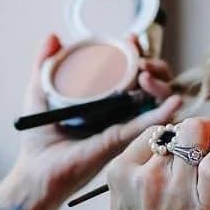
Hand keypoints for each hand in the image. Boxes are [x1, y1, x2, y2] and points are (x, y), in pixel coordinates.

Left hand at [0, 34, 182, 209]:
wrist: (35, 172)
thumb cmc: (38, 140)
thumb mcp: (39, 92)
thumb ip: (45, 64)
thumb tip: (53, 36)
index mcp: (104, 97)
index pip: (130, 70)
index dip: (137, 53)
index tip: (131, 39)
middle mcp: (119, 110)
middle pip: (151, 82)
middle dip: (153, 64)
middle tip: (139, 59)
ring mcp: (124, 125)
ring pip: (156, 99)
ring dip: (159, 83)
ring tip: (144, 74)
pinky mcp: (122, 141)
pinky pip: (148, 125)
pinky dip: (164, 113)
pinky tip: (174, 102)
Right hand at [103, 117, 209, 209]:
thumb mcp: (125, 205)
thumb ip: (143, 176)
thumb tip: (178, 150)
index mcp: (122, 173)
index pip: (154, 133)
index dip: (176, 133)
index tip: (189, 142)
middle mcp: (147, 175)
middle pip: (179, 131)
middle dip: (200, 130)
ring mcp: (176, 187)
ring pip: (199, 137)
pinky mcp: (205, 201)